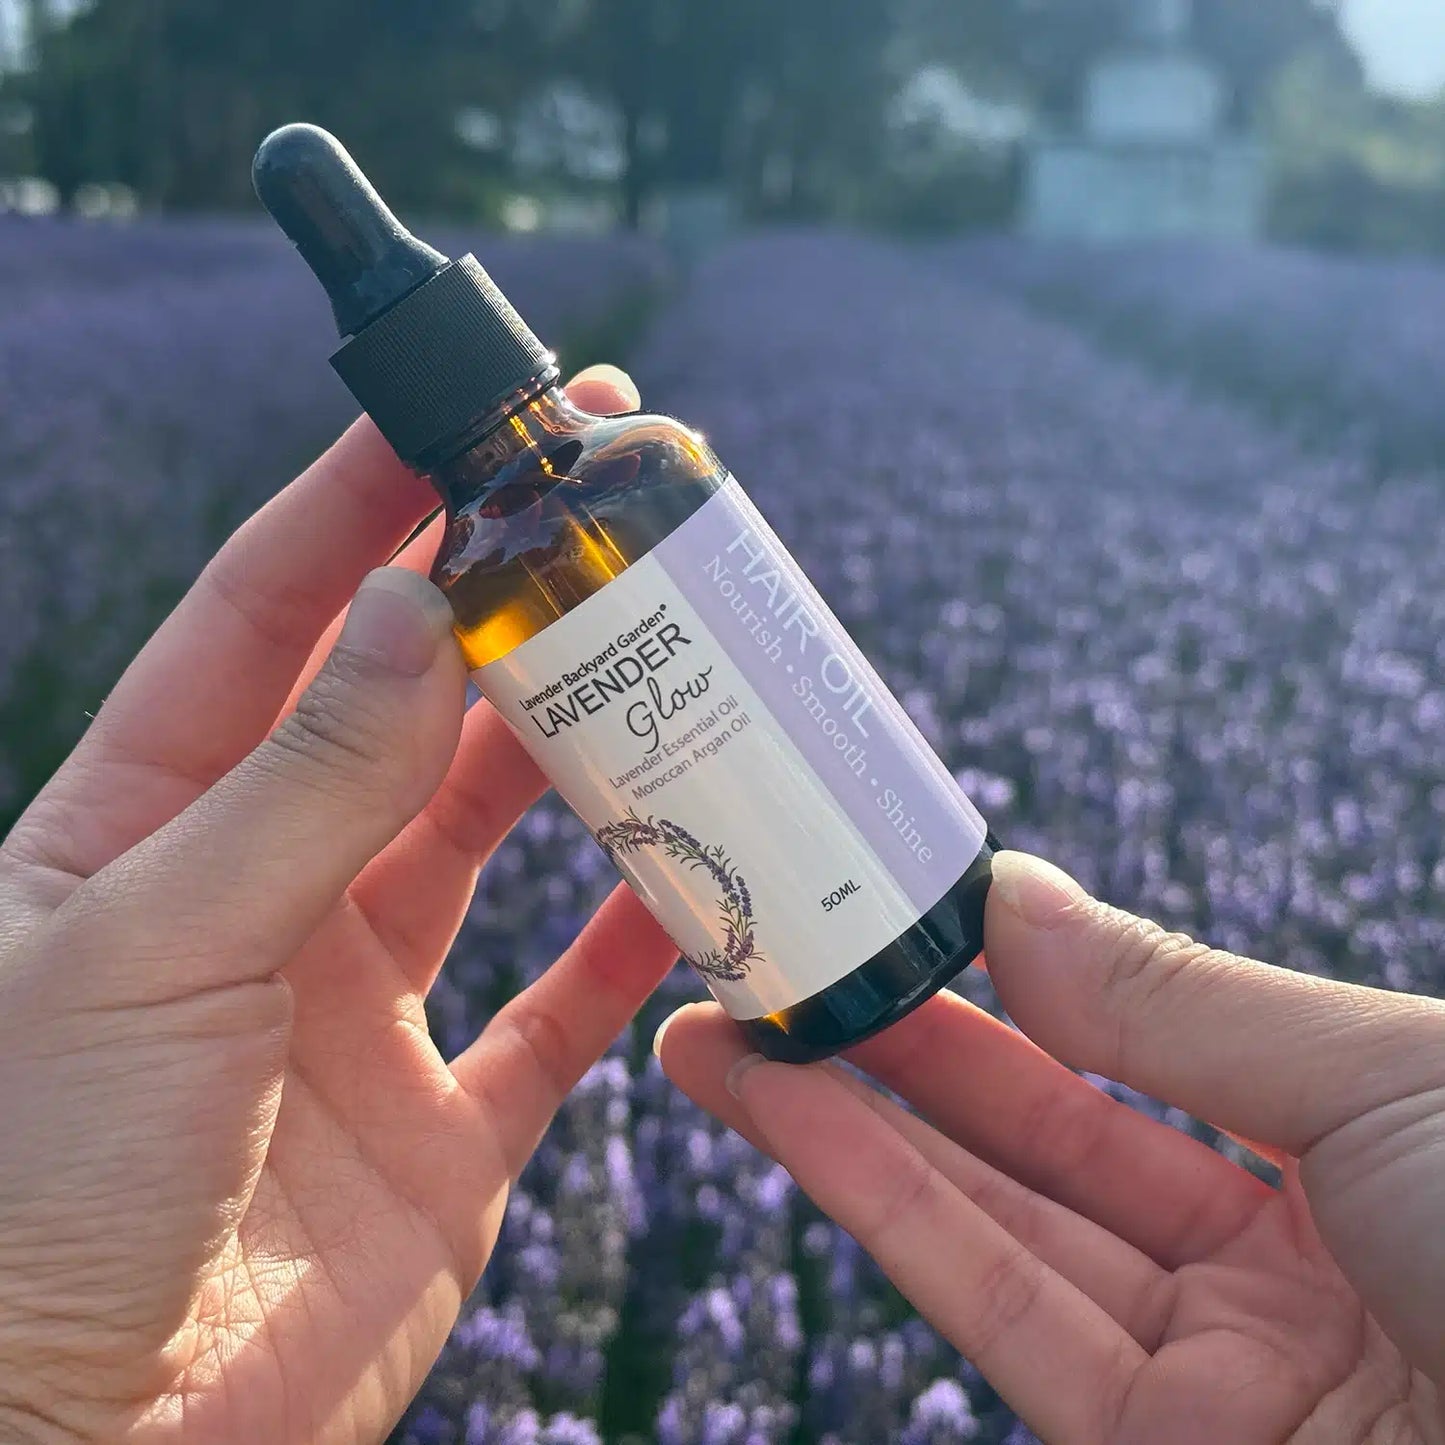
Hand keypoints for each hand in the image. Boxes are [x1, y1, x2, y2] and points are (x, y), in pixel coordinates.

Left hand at [0, 366, 673, 1444]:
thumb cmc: (33, 1197)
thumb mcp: (147, 948)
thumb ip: (301, 787)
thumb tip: (420, 614)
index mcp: (147, 829)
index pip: (269, 621)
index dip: (361, 510)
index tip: (456, 417)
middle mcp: (262, 898)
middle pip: (406, 716)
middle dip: (503, 609)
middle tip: (602, 515)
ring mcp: (359, 1010)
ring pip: (492, 843)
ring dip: (576, 754)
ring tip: (670, 660)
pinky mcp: (446, 1125)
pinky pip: (557, 1009)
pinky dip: (631, 943)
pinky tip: (696, 871)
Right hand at [659, 851, 1444, 1443]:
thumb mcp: (1377, 1074)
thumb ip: (1173, 1001)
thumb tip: (1008, 896)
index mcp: (1353, 1150)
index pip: (1135, 1048)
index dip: (1005, 976)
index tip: (891, 904)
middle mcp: (1278, 1267)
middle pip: (1039, 1135)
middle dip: (888, 1045)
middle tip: (761, 962)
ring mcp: (1217, 1381)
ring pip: (990, 1222)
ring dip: (839, 1122)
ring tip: (713, 1036)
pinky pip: (999, 1309)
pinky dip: (884, 1203)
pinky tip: (791, 1113)